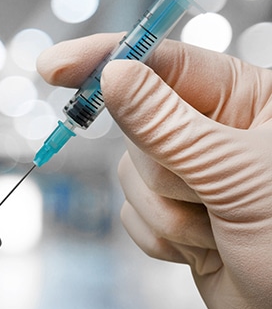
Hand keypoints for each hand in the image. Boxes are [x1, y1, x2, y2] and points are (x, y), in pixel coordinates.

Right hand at [37, 33, 271, 308]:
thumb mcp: (237, 175)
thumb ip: (166, 124)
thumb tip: (112, 76)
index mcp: (249, 101)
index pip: (164, 63)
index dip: (107, 60)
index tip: (57, 67)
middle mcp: (218, 133)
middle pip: (138, 125)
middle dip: (164, 170)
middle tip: (209, 195)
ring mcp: (194, 176)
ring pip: (130, 175)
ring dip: (167, 212)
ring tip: (218, 231)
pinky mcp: (177, 216)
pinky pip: (132, 214)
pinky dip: (160, 237)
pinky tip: (204, 248)